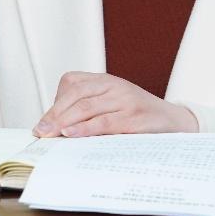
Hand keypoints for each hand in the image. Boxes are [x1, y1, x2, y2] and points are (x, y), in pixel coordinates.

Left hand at [34, 72, 198, 137]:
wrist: (174, 121)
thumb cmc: (137, 117)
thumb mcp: (111, 107)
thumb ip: (87, 113)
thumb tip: (54, 131)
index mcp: (105, 80)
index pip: (72, 85)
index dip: (54, 105)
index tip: (41, 126)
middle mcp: (114, 85)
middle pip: (76, 95)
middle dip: (54, 115)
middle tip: (40, 133)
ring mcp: (126, 99)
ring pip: (88, 107)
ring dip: (65, 122)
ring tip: (50, 134)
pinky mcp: (136, 117)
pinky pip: (106, 122)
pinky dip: (86, 129)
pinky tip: (72, 135)